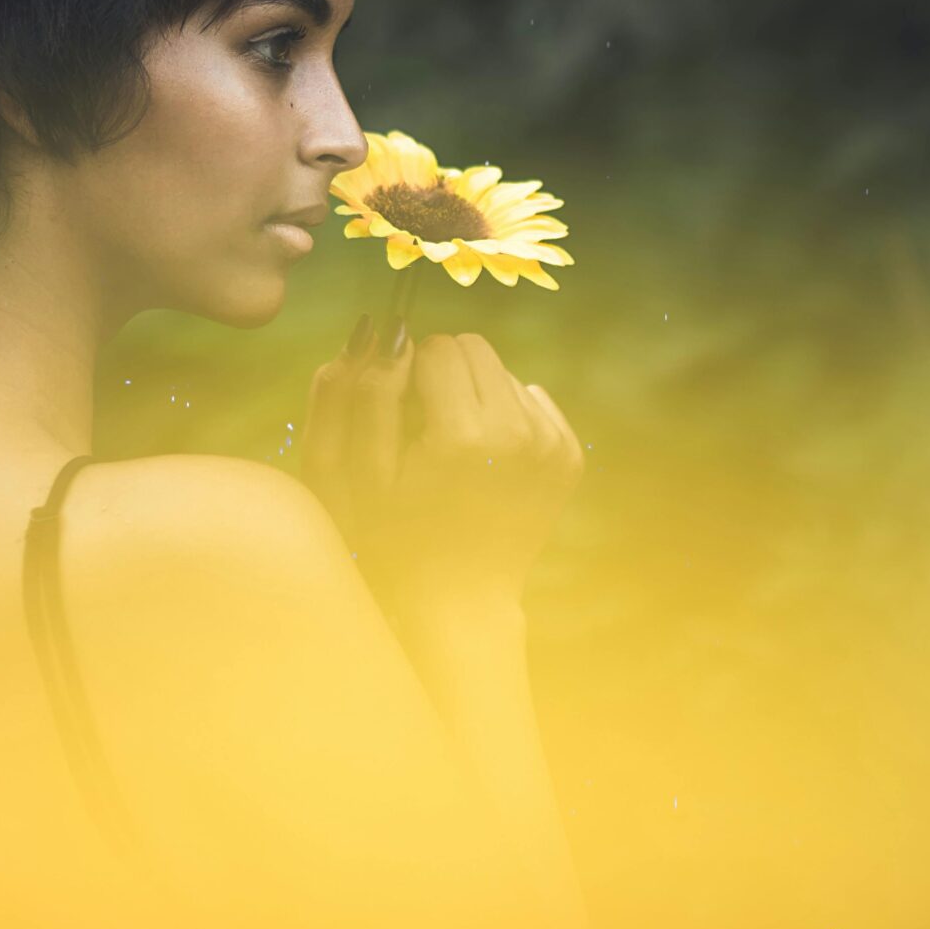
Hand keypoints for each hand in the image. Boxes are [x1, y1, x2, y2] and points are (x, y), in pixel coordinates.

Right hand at [299, 322, 585, 614]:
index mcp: (463, 437)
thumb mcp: (361, 473)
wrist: (461, 598)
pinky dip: (506, 415)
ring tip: (458, 451)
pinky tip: (487, 460)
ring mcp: (550, 444)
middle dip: (445, 374)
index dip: (409, 374)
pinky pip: (530, 397)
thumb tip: (390, 330)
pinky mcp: (568, 454)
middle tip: (428, 428)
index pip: (435, 346)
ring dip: (475, 396)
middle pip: (474, 347)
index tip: (402, 415)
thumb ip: (368, 394)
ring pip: (501, 371)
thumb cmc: (396, 536)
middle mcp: (518, 433)